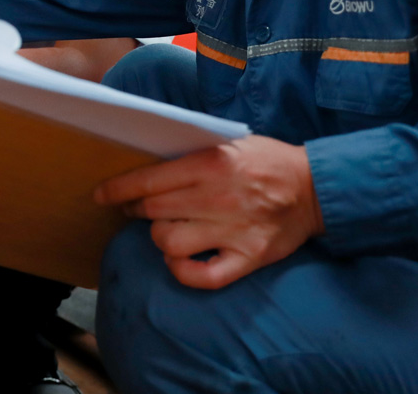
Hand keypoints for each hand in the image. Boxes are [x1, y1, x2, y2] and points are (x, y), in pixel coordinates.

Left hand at [94, 136, 322, 289]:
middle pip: (153, 210)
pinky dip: (184, 272)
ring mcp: (234, 230)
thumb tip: (145, 161)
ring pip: (170, 242)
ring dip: (160, 237)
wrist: (314, 187)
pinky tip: (181, 260)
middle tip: (136, 209)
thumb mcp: (228, 142)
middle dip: (136, 210)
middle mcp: (219, 197)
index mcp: (212, 163)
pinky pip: (203, 277)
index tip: (102, 195)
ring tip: (166, 230)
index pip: (149, 180)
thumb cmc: (265, 161)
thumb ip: (191, 154)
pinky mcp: (249, 257)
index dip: (119, 189)